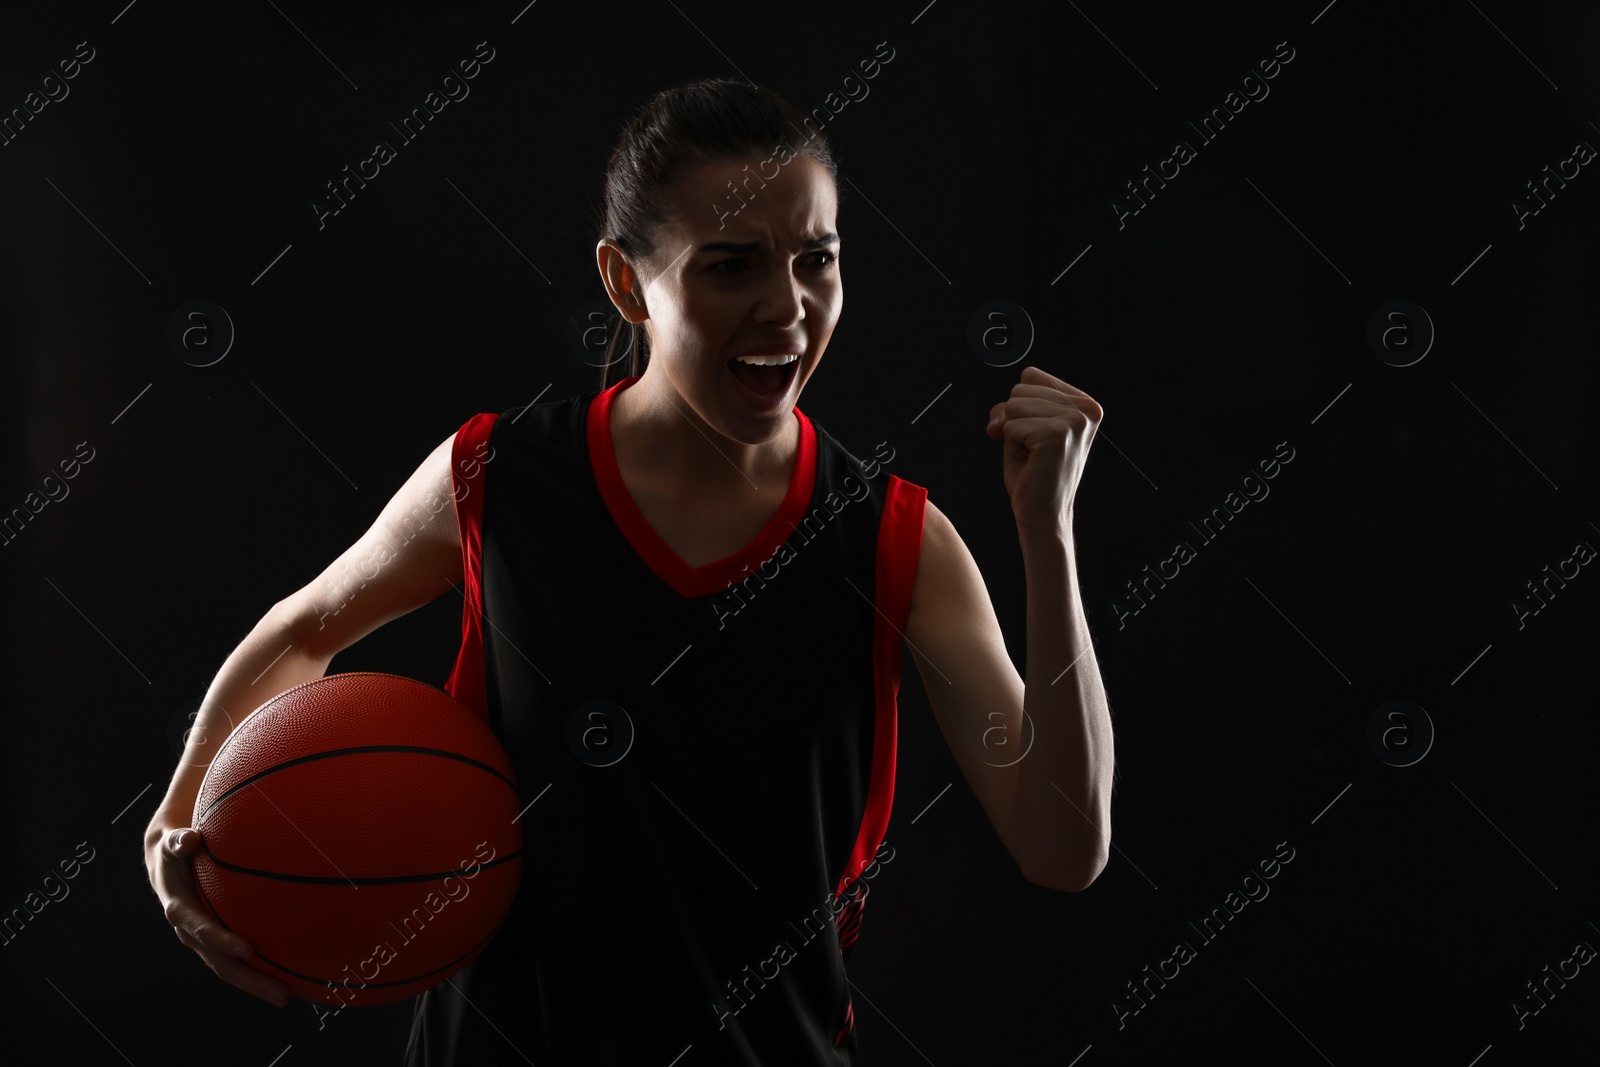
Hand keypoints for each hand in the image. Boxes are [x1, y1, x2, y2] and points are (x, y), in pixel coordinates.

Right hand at [145, 823, 290, 1006]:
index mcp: (180, 909)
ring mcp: (203, 939)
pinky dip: (257, 970)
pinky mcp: (216, 939)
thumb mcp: (172, 842)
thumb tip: (190, 839)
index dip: (222, 941)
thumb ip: (179, 841)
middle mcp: (191, 931)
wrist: (165, 860)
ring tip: (285, 996)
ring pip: (229, 968)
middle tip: (281, 993)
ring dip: (256, 983)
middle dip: (250, 979)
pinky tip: (286, 977)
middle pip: (220, 962)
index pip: (201, 929)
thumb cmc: (176, 846)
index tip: (248, 949)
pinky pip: (236, 959)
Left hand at [985, 365, 1101, 532]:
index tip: (1031, 431)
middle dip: (1014, 419)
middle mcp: (1086, 409)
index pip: (1031, 375)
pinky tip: (1031, 461)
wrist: (1043, 514)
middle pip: (1019, 389)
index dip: (1018, 404)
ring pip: (1013, 405)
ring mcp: (1074, 421)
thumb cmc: (1035, 474)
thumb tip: (998, 416)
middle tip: (1031, 449)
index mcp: (1084, 404)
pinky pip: (1011, 425)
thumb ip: (1013, 407)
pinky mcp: (1057, 434)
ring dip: (1013, 433)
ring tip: (1033, 455)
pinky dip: (1012, 445)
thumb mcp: (1024, 428)